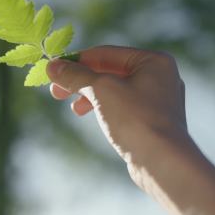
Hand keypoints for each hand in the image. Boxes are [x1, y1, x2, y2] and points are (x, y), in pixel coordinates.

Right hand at [47, 45, 190, 190]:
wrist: (163, 161)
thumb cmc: (135, 119)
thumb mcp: (101, 91)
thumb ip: (76, 76)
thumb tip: (52, 67)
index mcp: (153, 61)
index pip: (106, 53)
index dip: (76, 61)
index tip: (53, 70)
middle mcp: (160, 76)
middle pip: (111, 72)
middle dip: (81, 81)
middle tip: (56, 91)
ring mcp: (158, 100)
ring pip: (115, 90)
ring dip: (90, 96)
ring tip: (74, 109)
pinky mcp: (153, 120)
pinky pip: (123, 106)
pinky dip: (104, 108)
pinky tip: (92, 117)